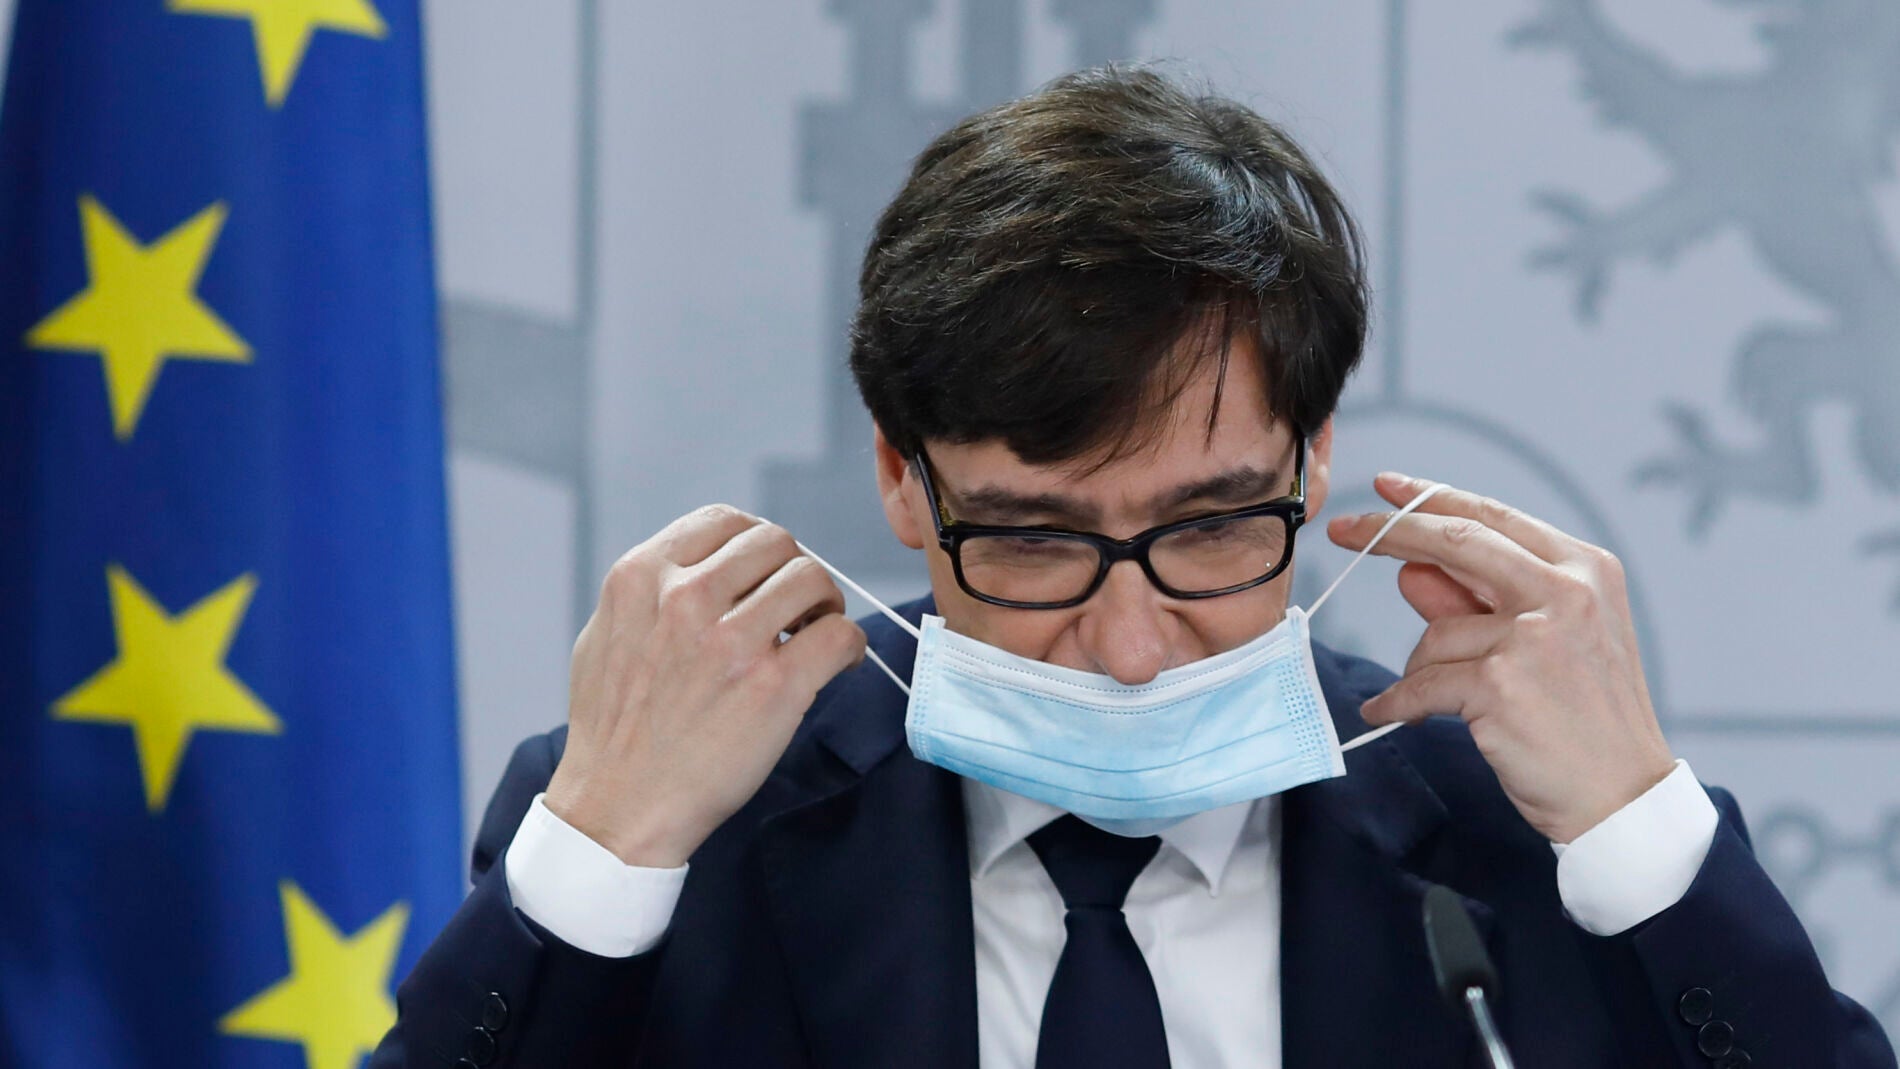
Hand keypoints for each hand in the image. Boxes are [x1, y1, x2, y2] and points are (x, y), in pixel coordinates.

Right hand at [544, 505, 866, 866]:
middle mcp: (685, 598)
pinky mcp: (774, 687)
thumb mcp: (605, 635)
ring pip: (813, 580)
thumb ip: (651, 592)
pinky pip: (840, 635)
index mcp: (641, 578)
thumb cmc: (614, 730)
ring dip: (825, 605)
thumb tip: (707, 567)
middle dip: (793, 571)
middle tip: (797, 608)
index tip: (764, 575)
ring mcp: (731, 641)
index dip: (756, 546)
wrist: (618, 808)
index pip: (725, 522)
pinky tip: (837, 664)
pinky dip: (848, 645)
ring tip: (815, 635)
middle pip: (777, 544)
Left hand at [1325, 474, 1674, 843]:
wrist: (1623, 798)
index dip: (1432, 499)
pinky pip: (1421, 683)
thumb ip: (1480, 601)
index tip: (1386, 487)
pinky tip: (1385, 713)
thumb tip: (1412, 571)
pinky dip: (1397, 701)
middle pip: (1455, 542)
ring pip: (1435, 631)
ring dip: (1423, 667)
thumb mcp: (1545, 642)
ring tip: (1448, 702)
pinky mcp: (1500, 683)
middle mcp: (1566, 591)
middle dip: (1390, 532)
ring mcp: (1533, 635)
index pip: (1493, 518)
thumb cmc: (1586, 720)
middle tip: (1344, 530)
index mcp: (1585, 569)